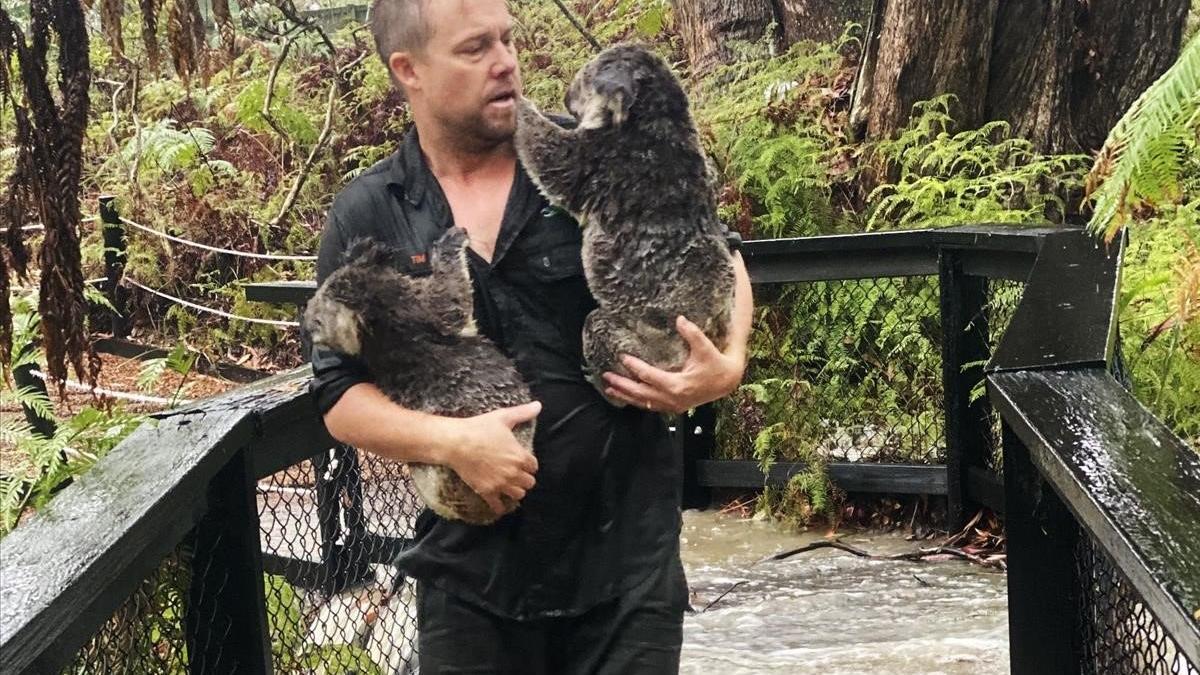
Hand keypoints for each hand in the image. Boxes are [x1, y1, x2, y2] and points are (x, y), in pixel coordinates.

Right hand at [444, 401, 540, 516]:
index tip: (523, 462)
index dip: (529, 464)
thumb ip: (523, 413)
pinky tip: (500, 505)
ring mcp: (500, 484)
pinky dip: (500, 507)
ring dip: (516, 491)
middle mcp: (513, 473)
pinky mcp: (487, 491)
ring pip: (518, 495)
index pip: (534, 466)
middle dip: (525, 478)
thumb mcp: (503, 418)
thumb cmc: (479, 428)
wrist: (456, 443)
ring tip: (511, 486)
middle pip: (529, 483)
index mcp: (520, 456)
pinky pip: (498, 506)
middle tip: (518, 474)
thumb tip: (538, 405)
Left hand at [602, 316, 745, 414]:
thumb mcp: (705, 348)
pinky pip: (651, 405)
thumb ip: (692, 334)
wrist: (727, 382)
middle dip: (622, 384)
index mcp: (677, 385)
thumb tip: (679, 319)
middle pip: (640, 393)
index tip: (622, 357)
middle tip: (606, 376)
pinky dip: (638, 401)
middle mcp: (672, 399)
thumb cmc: (716, 364)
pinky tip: (628, 396)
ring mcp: (673, 405)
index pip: (648, 376)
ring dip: (626, 395)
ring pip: (644, 402)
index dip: (634, 366)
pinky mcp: (674, 407)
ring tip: (610, 388)